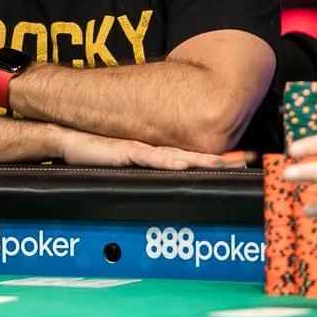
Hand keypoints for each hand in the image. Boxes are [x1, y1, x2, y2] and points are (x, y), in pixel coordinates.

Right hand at [59, 130, 243, 169]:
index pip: (192, 158)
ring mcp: (141, 149)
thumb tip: (168, 178)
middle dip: (221, 159)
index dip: (216, 160)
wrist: (69, 139)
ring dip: (202, 160)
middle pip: (193, 156)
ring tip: (224, 163)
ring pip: (179, 156)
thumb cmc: (96, 154)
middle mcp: (154, 150)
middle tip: (247, 159)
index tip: (240, 162)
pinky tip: (185, 163)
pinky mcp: (126, 151)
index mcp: (157, 155)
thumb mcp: (127, 166)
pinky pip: (152, 157)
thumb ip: (147, 170)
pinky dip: (170, 162)